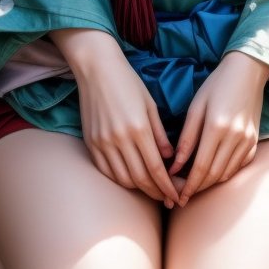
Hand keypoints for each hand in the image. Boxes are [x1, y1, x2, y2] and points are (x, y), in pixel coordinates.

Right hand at [50, 27, 180, 206]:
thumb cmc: (128, 82)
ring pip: (123, 178)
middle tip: (168, 199)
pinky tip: (130, 179)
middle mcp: (119, 139)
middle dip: (156, 192)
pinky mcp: (91, 142)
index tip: (177, 196)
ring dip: (139, 189)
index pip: (156, 169)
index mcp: (138, 129)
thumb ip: (160, 134)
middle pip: (140, 178)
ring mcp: (103, 142)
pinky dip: (120, 179)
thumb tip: (169, 158)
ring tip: (152, 190)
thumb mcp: (150, 105)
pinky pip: (106, 170)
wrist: (96, 69)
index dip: (168, 187)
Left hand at [169, 50, 268, 203]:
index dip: (188, 186)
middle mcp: (235, 138)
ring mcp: (248, 141)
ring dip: (209, 183)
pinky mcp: (254, 142)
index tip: (178, 197)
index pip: (201, 167)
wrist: (247, 72)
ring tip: (194, 186)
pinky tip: (212, 173)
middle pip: (214, 175)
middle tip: (182, 195)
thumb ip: (186, 138)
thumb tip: (175, 166)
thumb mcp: (196, 107)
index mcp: (217, 127)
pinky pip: (238, 167)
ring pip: (226, 174)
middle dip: (197, 188)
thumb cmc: (216, 86)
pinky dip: (224, 174)